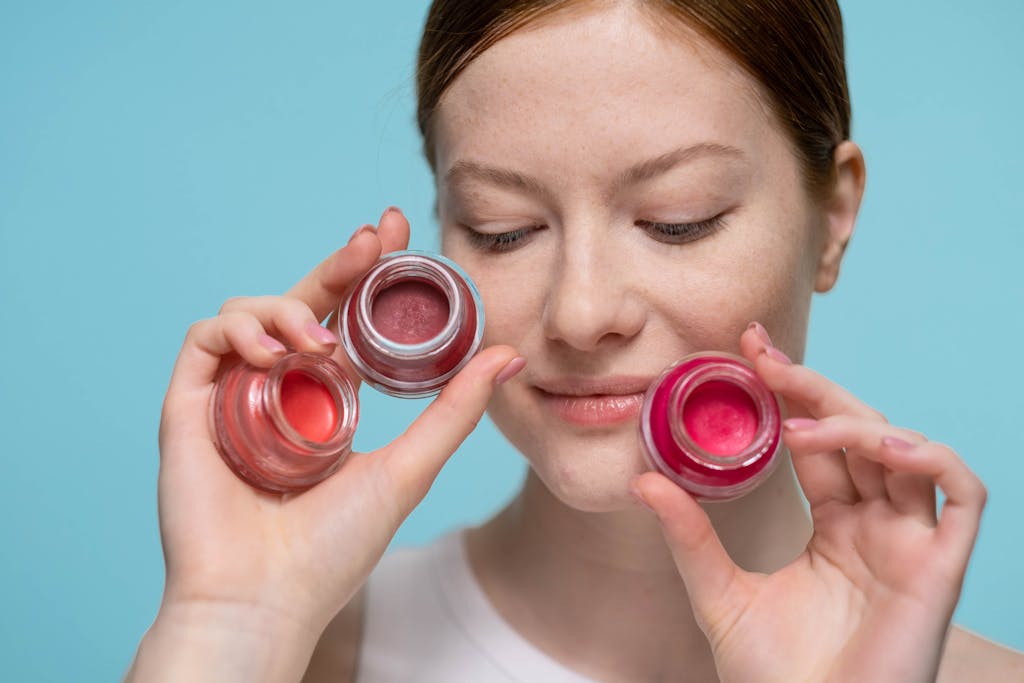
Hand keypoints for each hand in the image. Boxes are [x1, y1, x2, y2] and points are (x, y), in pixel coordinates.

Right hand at [134, 208, 522, 680]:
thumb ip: (455, 409)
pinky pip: (205, 337)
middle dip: (338, 264)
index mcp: (326, 398)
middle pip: (303, 302)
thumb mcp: (408, 467)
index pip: (346, 318)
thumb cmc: (334, 548)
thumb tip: (509, 355)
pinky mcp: (189, 404)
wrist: (266, 599)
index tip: (398, 235)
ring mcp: (234, 394)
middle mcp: (279, 388)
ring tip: (317, 342)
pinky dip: (238, 329)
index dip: (366, 274)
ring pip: (253, 311)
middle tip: (373, 241)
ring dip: (288, 308)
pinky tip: (272, 353)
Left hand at [631, 323, 985, 682]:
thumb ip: (689, 535)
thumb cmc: (772, 677)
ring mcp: (910, 545)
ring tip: (800, 422)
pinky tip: (882, 446)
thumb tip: (642, 480)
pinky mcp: (939, 570)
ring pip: (907, 453)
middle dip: (815, 387)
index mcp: (834, 526)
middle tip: (762, 356)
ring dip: (858, 422)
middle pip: (859, 432)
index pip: (818, 440)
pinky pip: (964, 495)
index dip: (790, 393)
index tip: (747, 353)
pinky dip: (932, 459)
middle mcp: (876, 526)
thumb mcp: (719, 594)